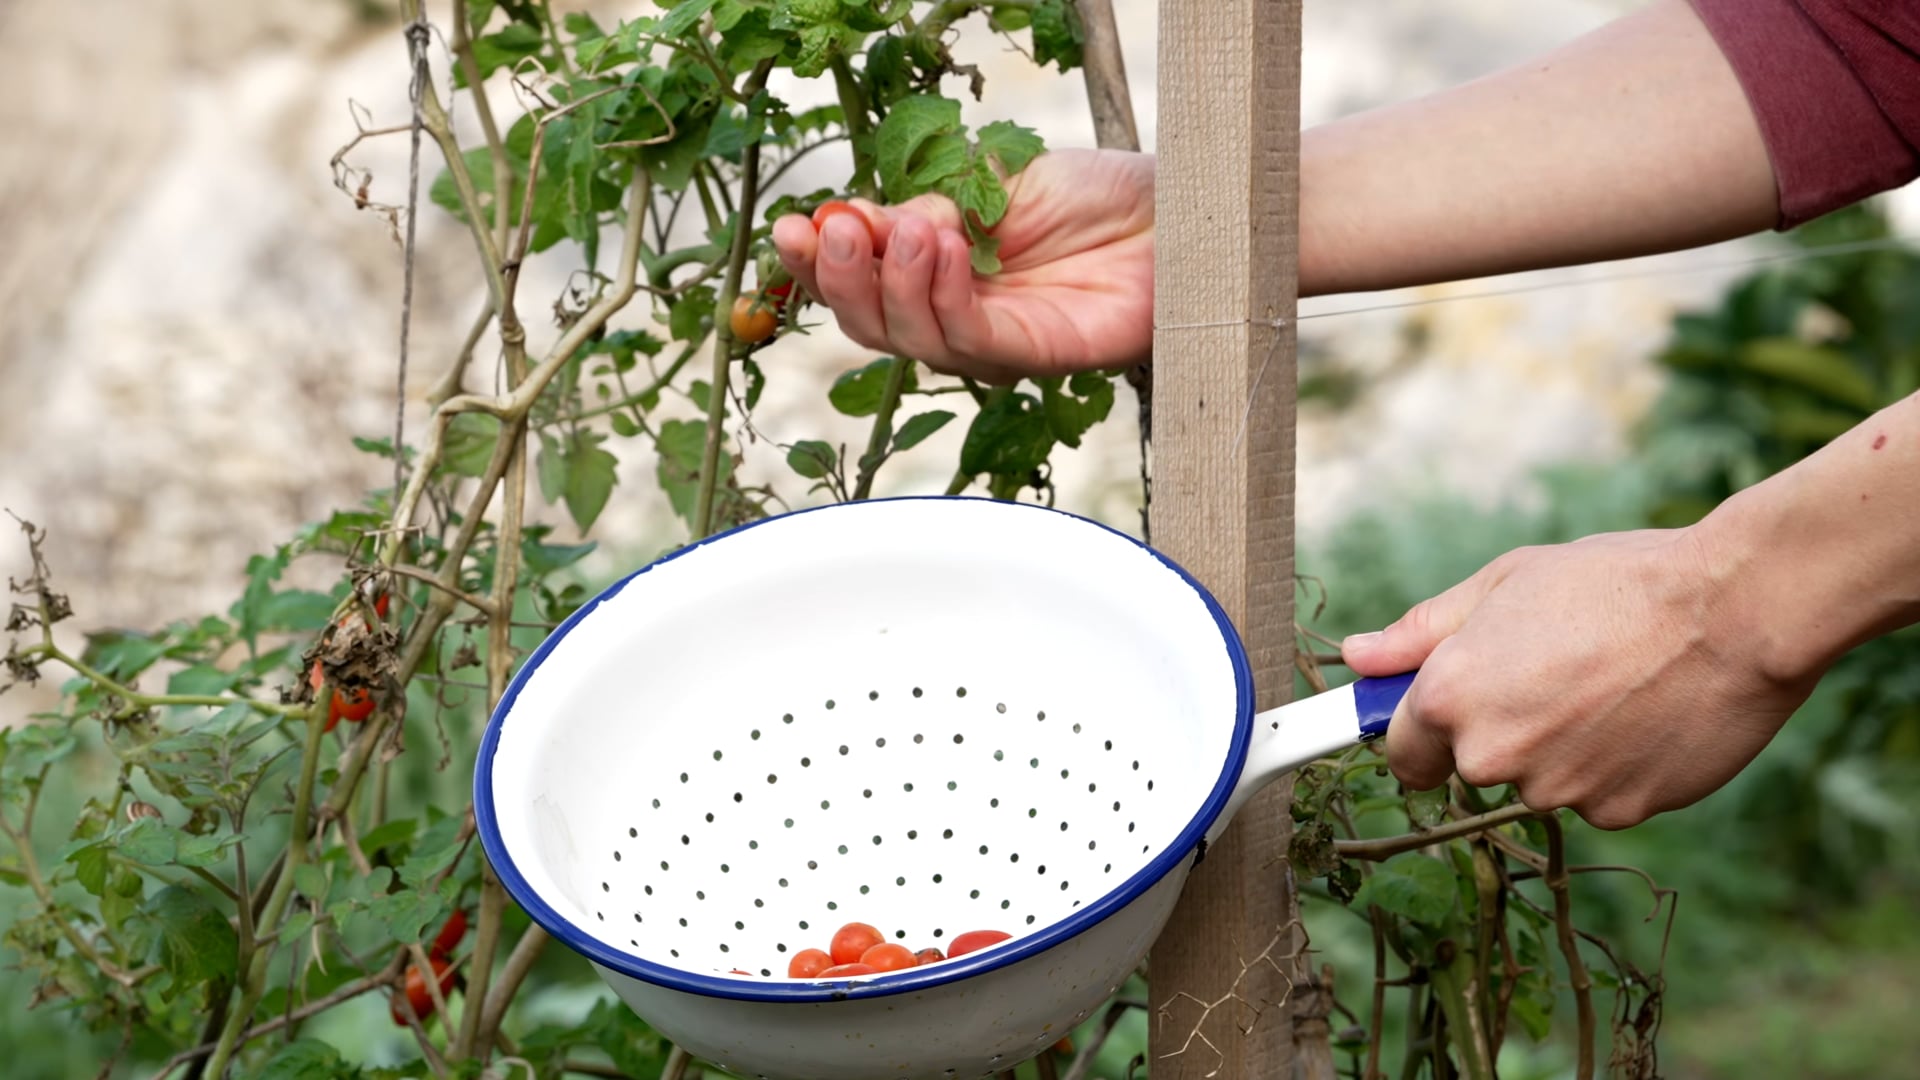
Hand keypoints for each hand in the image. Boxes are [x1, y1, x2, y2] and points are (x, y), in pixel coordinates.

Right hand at [769, 148, 1154, 383]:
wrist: (1173, 212)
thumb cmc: (1093, 198)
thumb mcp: (994, 186)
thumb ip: (928, 210)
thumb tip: (862, 222)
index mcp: (936, 273)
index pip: (860, 282)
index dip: (819, 262)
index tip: (790, 226)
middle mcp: (955, 316)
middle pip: (870, 324)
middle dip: (842, 279)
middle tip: (833, 230)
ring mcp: (992, 343)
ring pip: (912, 339)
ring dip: (897, 283)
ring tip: (911, 230)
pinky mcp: (1033, 355)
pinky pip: (971, 338)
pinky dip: (948, 297)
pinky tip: (948, 249)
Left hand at [1340, 525, 1817, 829]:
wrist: (1735, 611)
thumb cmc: (1617, 582)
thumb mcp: (1505, 582)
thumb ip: (1422, 630)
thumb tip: (1358, 657)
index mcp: (1451, 696)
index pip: (1402, 752)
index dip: (1421, 733)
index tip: (1441, 719)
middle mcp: (1492, 755)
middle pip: (1474, 766)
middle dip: (1499, 731)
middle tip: (1554, 672)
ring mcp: (1557, 791)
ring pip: (1539, 782)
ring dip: (1561, 748)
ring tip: (1612, 683)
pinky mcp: (1618, 813)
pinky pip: (1597, 796)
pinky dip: (1614, 767)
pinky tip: (1647, 714)